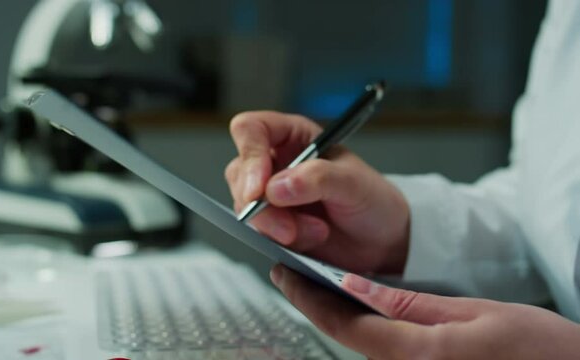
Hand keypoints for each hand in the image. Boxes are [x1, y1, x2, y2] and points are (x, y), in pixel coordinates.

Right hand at [225, 111, 409, 272]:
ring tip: (317, 232)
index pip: (250, 130)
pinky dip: (281, 240)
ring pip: (246, 207)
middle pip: (240, 173)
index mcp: (293, 136)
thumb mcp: (354, 183)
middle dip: (262, 206)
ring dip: (276, 226)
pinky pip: (258, 232)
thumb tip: (275, 187)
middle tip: (290, 227)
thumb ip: (318, 178)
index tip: (260, 189)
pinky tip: (310, 241)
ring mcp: (271, 195)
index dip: (249, 155)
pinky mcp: (272, 224)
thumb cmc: (373, 201)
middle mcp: (276, 162)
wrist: (384, 241)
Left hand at [270, 265, 579, 359]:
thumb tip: (358, 285)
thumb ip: (410, 303)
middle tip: (292, 276)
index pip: (344, 326)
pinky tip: (359, 311)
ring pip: (363, 349)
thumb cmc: (540, 349)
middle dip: (316, 306)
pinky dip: (365, 331)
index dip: (307, 298)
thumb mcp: (475, 312)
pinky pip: (385, 356)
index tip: (283, 275)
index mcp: (419, 355)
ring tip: (317, 285)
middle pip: (348, 340)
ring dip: (338, 318)